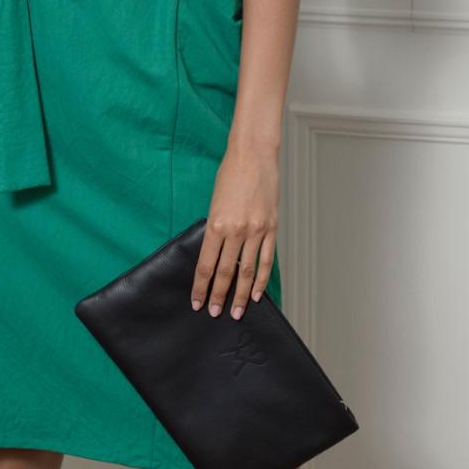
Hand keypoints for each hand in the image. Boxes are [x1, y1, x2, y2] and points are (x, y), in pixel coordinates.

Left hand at [191, 139, 279, 319]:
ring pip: (247, 271)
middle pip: (226, 272)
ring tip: (237, 311)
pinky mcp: (271, 227)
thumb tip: (216, 251)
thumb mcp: (214, 202)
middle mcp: (236, 231)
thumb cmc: (230, 174)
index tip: (197, 301)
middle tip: (215, 313)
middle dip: (219, 296)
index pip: (207, 265)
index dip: (201, 286)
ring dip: (241, 294)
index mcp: (216, 224)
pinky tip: (257, 292)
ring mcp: (256, 230)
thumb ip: (216, 228)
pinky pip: (267, 259)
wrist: (253, 155)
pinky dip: (261, 278)